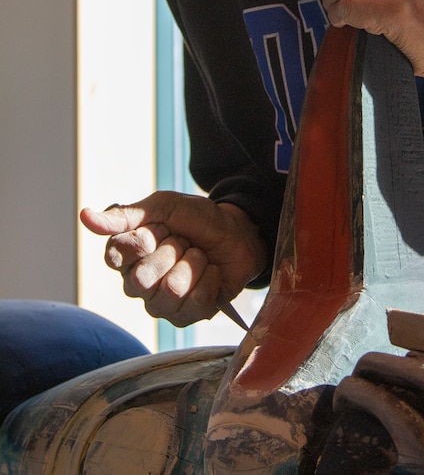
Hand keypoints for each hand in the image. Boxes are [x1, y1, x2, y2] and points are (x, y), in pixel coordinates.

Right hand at [80, 192, 267, 326]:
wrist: (237, 232)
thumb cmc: (197, 219)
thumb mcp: (164, 207)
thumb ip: (126, 215)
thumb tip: (85, 217)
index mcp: (127, 255)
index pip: (117, 256)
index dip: (144, 240)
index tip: (161, 227)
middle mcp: (137, 283)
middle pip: (141, 279)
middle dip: (171, 251)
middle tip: (183, 241)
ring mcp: (160, 304)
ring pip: (170, 291)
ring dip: (192, 264)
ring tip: (198, 254)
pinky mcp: (185, 318)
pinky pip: (195, 302)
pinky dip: (209, 279)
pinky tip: (211, 271)